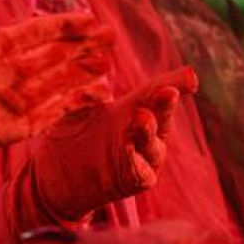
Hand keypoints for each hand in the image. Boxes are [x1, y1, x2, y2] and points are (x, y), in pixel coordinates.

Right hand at [0, 13, 113, 210]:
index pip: (24, 36)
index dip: (59, 26)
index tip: (85, 17)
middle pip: (47, 59)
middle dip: (81, 46)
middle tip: (109, 34)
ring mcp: (0, 112)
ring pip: (54, 87)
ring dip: (84, 72)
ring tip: (108, 58)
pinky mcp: (5, 135)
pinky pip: (48, 116)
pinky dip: (74, 104)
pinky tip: (93, 94)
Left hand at [29, 67, 197, 221]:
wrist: (52, 175)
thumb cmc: (70, 135)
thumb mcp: (81, 107)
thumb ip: (93, 89)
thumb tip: (103, 60)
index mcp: (137, 110)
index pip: (156, 93)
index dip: (174, 83)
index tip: (190, 77)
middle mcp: (146, 135)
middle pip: (161, 118)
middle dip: (165, 105)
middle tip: (167, 91)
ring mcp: (143, 159)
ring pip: (153, 146)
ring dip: (147, 131)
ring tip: (141, 117)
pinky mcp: (132, 182)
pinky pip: (139, 171)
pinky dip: (134, 159)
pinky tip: (127, 146)